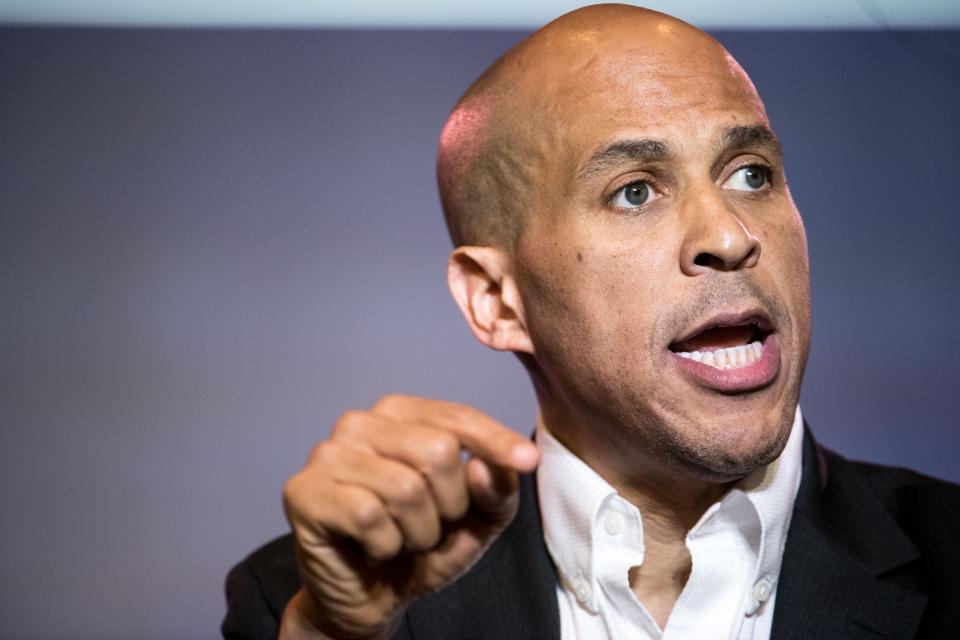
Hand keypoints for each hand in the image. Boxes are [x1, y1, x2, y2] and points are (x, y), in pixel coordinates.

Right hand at [279, 395, 540, 639]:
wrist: (370, 599)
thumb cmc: (419, 547)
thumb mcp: (475, 520)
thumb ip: (495, 489)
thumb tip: (484, 467)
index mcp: (400, 415)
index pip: (457, 417)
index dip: (496, 441)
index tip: (528, 460)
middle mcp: (359, 423)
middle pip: (437, 451)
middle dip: (449, 506)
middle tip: (429, 527)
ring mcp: (327, 454)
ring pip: (405, 487)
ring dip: (417, 532)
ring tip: (401, 539)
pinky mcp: (303, 491)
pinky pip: (369, 516)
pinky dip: (385, 545)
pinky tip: (372, 548)